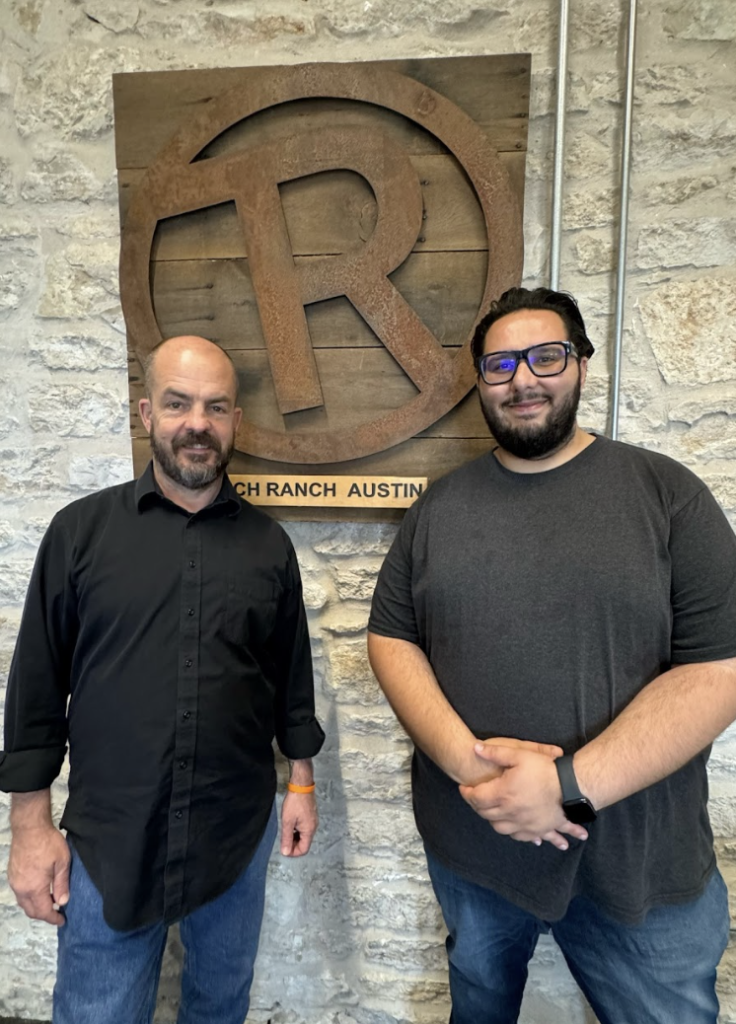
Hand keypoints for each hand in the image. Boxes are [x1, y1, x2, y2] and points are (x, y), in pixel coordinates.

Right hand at [8, 825, 70, 925]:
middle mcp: (21, 888)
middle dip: (44, 915)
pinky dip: (29, 898)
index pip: (43, 912)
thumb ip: (62, 884)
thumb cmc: (48, 842)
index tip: (62, 921)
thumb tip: (62, 902)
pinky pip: (19, 893)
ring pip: (24, 903)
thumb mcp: (62, 862)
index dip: (53, 919)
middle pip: (31, 911)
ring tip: (50, 901)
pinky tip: (39, 890)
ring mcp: (14, 882)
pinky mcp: (12, 874)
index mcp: (34, 888)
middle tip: (57, 912)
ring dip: (36, 906)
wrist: (29, 827)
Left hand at [280, 790, 317, 856]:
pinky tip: (291, 824)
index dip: (293, 852)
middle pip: (305, 843)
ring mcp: (313, 821)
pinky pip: (305, 828)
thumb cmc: (294, 803)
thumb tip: (285, 852)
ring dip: (295, 837)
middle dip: (293, 845)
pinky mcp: (311, 815)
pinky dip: (297, 830)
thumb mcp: (287, 822)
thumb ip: (286, 838)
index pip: (303, 849)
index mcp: (309, 830)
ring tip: (286, 831)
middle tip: (283, 840)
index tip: (284, 848)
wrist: (302, 786)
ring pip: (304, 836)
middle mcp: (313, 827)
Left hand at [460, 744, 588, 849]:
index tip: (464, 788)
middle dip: (477, 806)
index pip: (476, 798)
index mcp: (503, 794)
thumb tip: (475, 748)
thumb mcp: (519, 754)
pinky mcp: (537, 829)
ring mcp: (524, 823)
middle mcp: (510, 812)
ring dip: (492, 820)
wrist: (572, 787)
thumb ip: (495, 752)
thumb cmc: (544, 769)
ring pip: (500, 828)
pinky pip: (520, 836)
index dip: (467, 793)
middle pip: (485, 814)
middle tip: (475, 798)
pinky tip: (513, 829)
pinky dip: (513, 833)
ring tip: (491, 813)